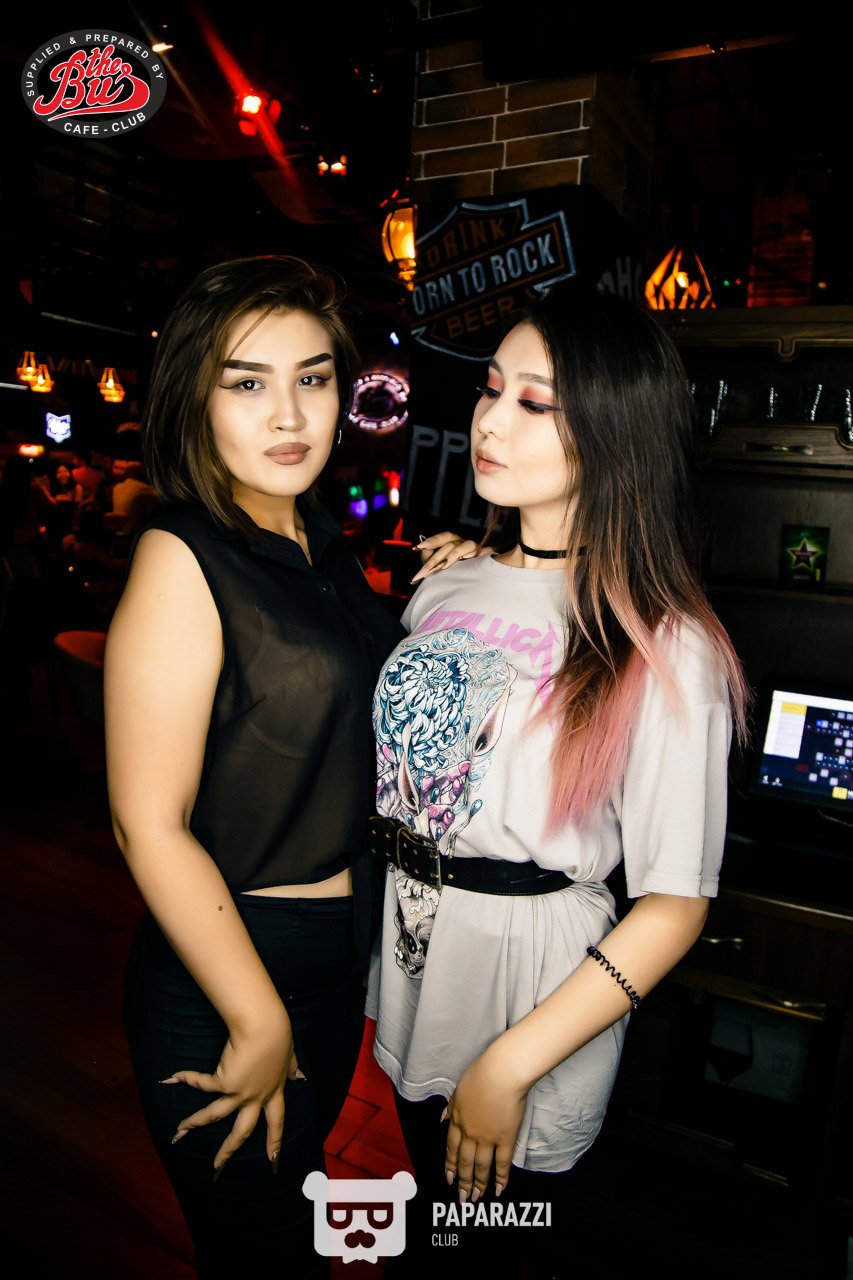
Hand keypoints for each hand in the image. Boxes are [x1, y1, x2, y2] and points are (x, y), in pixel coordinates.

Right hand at [162, 1008, 302, 1176]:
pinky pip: (201, 1084)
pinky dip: (186, 1078)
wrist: (264, 1025)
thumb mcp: (289, 1055)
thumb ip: (291, 1068)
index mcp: (273, 1091)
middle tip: (217, 1168)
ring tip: (178, 1134)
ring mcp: (239, 1092)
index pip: (276, 1123)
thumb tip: (299, 1077)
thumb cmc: (278, 1034)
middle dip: (228, 1151)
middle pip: (241, 1131)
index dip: (275, 1141)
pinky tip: (172, 1077)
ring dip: (193, 1124)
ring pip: (213, 1115)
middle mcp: (255, 1097)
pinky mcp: (223, 1081)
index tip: (273, 1160)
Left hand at [411, 531, 482, 583]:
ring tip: (444, 566)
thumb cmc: (454, 572)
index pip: (444, 537)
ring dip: (454, 555)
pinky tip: (469, 560)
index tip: (420, 546)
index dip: (433, 540)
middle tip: (423, 572)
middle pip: (451, 545)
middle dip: (435, 558)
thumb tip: (422, 549)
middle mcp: (465, 543)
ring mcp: (477, 548)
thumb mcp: (438, 565)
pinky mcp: (488, 555)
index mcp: (454, 543)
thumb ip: (428, 557)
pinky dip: (476, 555)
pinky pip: (484, 552)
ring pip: (467, 545)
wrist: (474, 584)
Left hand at [444, 1043, 527, 1200]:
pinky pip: (502, 1162)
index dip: (451, 1165)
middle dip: (462, 1182)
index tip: (450, 1179)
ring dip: (478, 1184)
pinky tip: (500, 1189)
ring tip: (477, 1198)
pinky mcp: (506, 1138)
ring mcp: (488, 1137)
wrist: (501, 1073)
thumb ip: (451, 1107)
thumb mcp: (459, 1089)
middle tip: (462, 1198)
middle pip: (465, 1161)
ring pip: (481, 1166)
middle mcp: (470, 1132)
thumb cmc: (481, 1074)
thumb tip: (442, 1118)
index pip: (451, 1148)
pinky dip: (501, 1177)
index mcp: (457, 1118)